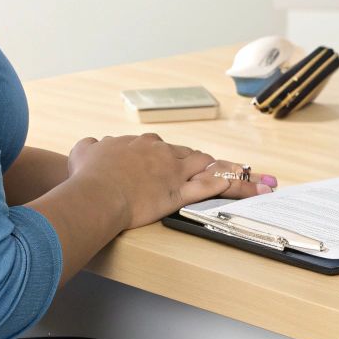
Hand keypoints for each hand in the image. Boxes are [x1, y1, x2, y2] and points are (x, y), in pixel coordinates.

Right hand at [66, 134, 273, 229]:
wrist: (95, 191)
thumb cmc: (87, 175)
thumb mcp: (83, 152)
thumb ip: (90, 148)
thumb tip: (92, 146)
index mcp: (141, 145)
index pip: (164, 149)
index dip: (175, 157)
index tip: (181, 162)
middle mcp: (163, 153)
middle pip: (192, 155)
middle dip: (209, 163)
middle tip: (227, 169)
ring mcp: (174, 172)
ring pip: (211, 167)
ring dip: (235, 172)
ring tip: (256, 179)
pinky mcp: (180, 192)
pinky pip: (214, 188)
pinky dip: (237, 188)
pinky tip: (254, 190)